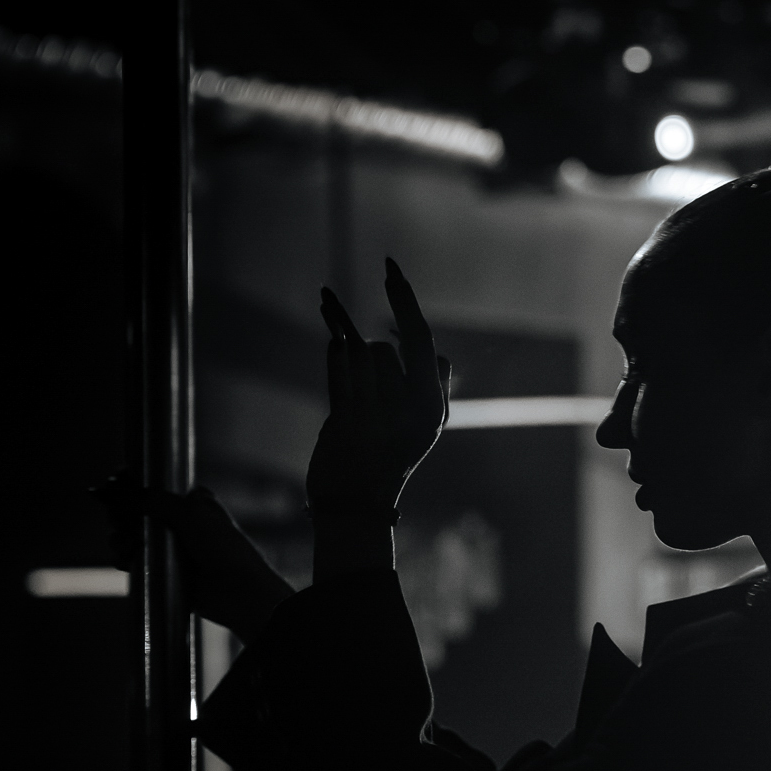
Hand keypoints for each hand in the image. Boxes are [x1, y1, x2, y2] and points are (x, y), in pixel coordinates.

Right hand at [99, 480, 294, 640]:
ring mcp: (170, 546)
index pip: (150, 487)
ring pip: (129, 536)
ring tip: (127, 545)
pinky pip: (133, 559)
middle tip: (120, 522)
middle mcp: (179, 521)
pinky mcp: (163, 569)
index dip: (128, 488)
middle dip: (120, 516)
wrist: (239, 593)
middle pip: (134, 511)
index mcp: (190, 501)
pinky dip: (124, 558)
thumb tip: (109, 489)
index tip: (113, 492)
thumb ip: (149, 498)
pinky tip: (126, 560)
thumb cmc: (224, 549)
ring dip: (119, 538)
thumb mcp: (189, 513)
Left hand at [306, 258, 450, 515]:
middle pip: (385, 347)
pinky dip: (335, 351)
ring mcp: (378, 412)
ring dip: (353, 362)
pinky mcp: (347, 416)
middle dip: (377, 346)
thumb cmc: (391, 458)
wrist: (359, 502)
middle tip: (380, 316)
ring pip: (361, 353)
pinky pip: (339, 362)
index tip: (391, 269)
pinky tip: (335, 345)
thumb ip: (435, 385)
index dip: (405, 301)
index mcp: (433, 406)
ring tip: (356, 395)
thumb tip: (432, 348)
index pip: (422, 340)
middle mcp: (410, 407)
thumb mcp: (427, 427)